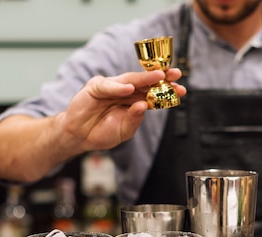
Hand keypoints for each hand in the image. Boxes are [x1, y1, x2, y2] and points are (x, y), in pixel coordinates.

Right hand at [60, 69, 185, 151]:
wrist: (80, 137)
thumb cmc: (102, 133)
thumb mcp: (124, 131)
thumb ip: (134, 119)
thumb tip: (144, 106)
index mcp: (135, 101)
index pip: (154, 94)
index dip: (167, 91)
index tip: (182, 90)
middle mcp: (125, 91)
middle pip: (145, 83)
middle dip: (161, 78)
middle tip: (175, 75)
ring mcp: (111, 87)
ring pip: (129, 80)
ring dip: (144, 77)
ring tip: (158, 76)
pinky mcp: (95, 87)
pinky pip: (107, 86)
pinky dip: (117, 88)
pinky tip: (128, 89)